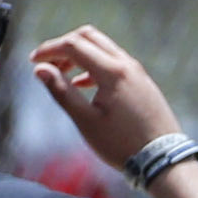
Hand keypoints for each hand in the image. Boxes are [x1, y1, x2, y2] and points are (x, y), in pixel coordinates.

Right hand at [32, 26, 183, 170]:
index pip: (73, 45)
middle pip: (89, 37)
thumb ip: (61, 91)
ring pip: (103, 48)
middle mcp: (127, 65)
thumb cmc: (123, 145)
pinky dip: (94, 66)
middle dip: (64, 45)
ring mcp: (137, 72)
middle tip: (48, 63)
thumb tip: (40, 69)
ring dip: (79, 55)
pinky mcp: (142, 82)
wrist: (163, 160)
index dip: (49, 49)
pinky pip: (114, 63)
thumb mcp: (86, 121)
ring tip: (62, 75)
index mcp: (112, 72)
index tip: (33, 62)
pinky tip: (84, 85)